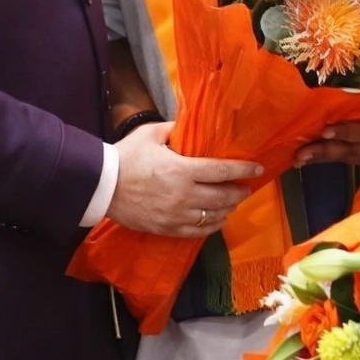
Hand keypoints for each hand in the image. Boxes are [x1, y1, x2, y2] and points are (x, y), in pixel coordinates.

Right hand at [106, 121, 261, 237]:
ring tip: (233, 203)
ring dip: (227, 209)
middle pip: (222, 197)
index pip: (221, 171)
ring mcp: (176, 215)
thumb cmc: (126, 156)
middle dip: (238, 191)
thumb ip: (174, 129)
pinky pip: (197, 232)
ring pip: (213, 217)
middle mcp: (184, 195)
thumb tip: (190, 126)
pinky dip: (211, 226)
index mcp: (182, 169)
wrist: (101, 186)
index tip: (258, 168)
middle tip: (246, 187)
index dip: (242, 170)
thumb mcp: (150, 134)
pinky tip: (217, 220)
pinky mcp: (167, 229)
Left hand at [293, 119, 359, 166]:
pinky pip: (346, 159)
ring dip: (321, 159)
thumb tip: (336, 91)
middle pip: (353, 150)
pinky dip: (327, 159)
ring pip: (347, 158)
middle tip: (301, 153)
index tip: (325, 131)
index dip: (347, 132)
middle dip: (326, 152)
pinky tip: (308, 159)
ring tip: (299, 159)